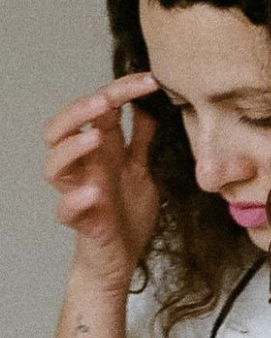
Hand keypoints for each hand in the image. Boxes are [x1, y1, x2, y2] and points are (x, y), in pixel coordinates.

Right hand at [43, 72, 161, 294]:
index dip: (120, 91)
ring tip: (96, 137)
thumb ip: (141, 141)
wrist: (122, 257)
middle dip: (82, 110)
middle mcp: (84, 166)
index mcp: (101, 150)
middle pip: (64, 127)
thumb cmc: (128, 213)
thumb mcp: (141, 170)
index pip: (100, 111)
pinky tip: (91, 194)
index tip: (149, 80)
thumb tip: (147, 107)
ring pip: (55, 164)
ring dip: (72, 147)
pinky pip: (65, 209)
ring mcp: (77, 192)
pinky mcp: (80, 221)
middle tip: (108, 100)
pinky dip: (75, 200)